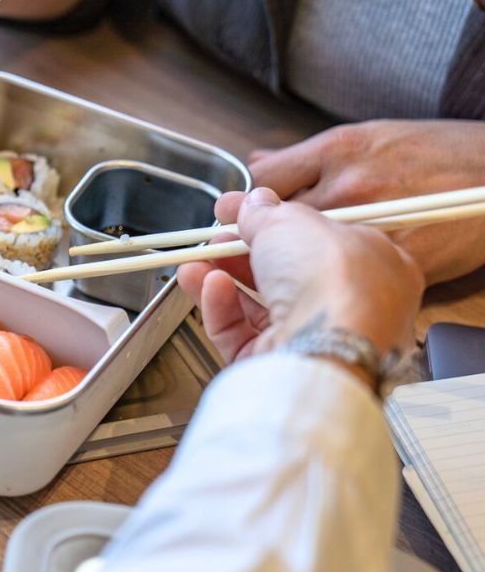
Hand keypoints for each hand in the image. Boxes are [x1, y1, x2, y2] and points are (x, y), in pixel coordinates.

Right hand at [177, 188, 423, 367]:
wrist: (327, 350)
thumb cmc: (332, 278)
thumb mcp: (292, 221)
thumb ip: (266, 212)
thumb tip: (253, 204)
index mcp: (375, 265)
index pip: (321, 239)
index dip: (278, 220)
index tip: (241, 209)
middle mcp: (350, 307)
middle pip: (286, 273)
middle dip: (241, 251)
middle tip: (213, 235)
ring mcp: (316, 341)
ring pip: (260, 305)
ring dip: (223, 277)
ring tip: (194, 261)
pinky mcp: (283, 367)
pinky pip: (245, 334)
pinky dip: (222, 308)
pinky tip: (208, 285)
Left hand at [249, 119, 484, 283]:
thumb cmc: (436, 153)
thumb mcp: (364, 136)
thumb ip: (303, 156)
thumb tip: (256, 164)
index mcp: (339, 151)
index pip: (263, 181)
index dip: (237, 204)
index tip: (227, 216)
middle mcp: (350, 187)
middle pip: (271, 224)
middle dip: (243, 243)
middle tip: (227, 254)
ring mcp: (374, 228)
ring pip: (300, 259)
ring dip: (270, 272)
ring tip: (259, 274)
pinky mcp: (398, 265)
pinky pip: (343, 284)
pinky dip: (320, 290)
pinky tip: (313, 288)